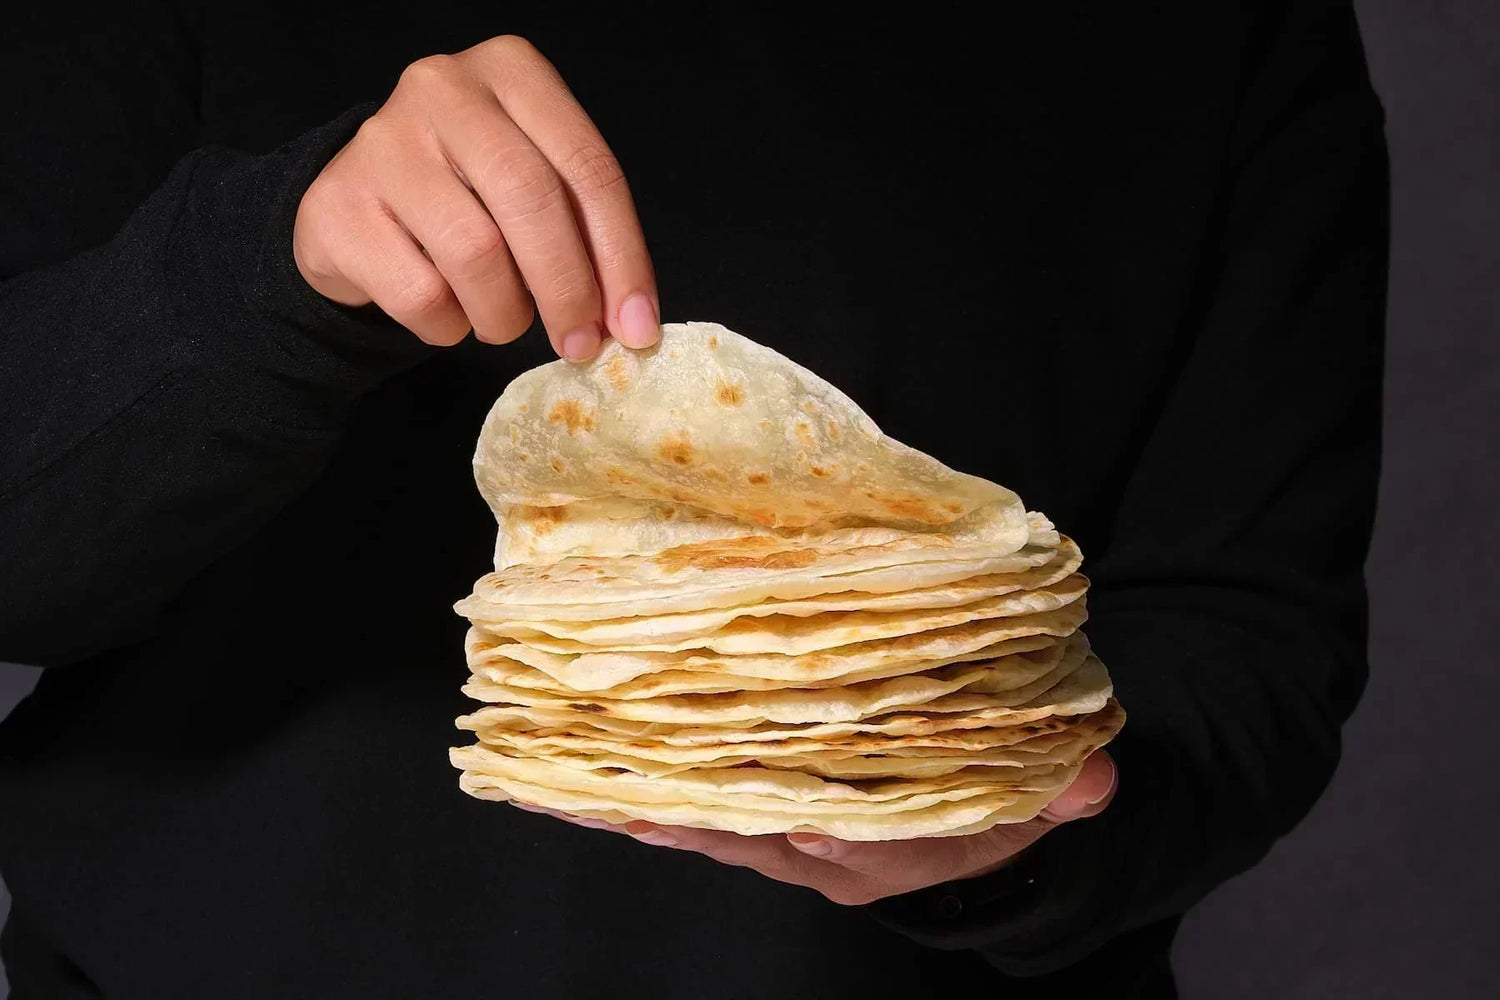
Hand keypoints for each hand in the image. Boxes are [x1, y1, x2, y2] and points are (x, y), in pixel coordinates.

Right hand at [293, 35, 658, 359]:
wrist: (356, 205)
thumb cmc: (467, 196)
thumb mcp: (534, 188)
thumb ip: (584, 235)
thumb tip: (631, 322)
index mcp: (511, 72)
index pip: (588, 167)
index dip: (622, 257)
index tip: (637, 326)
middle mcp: (443, 89)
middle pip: (531, 200)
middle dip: (568, 288)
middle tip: (581, 344)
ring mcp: (382, 143)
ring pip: (475, 252)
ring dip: (505, 313)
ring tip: (504, 323)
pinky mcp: (337, 204)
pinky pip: (419, 292)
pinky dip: (448, 326)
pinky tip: (449, 315)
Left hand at [512, 750, 1117, 905]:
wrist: (1001, 833)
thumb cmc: (1012, 798)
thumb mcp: (1049, 794)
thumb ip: (1066, 787)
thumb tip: (1099, 778)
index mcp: (888, 841)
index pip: (812, 827)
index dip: (754, 812)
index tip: (693, 799)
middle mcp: (825, 847)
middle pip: (728, 826)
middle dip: (650, 805)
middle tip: (565, 782)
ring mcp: (793, 838)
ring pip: (702, 820)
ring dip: (628, 800)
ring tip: (547, 778)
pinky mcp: (773, 822)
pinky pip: (701, 811)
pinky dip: (646, 798)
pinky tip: (583, 782)